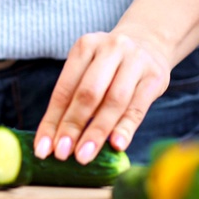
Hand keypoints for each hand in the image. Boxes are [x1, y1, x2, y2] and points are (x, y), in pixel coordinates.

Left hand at [34, 31, 171, 164]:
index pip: (64, 90)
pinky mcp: (155, 77)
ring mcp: (135, 61)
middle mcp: (110, 49)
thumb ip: (73, 100)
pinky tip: (116, 145)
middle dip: (72, 127)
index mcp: (85, 47)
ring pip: (114, 102)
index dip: (52, 121)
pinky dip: (125, 128)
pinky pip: (138, 107)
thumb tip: (55, 142)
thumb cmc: (108, 66)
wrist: (149, 42)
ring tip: (83, 156)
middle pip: (87, 94)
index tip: (43, 149)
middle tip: (62, 154)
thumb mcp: (88, 71)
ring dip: (96, 132)